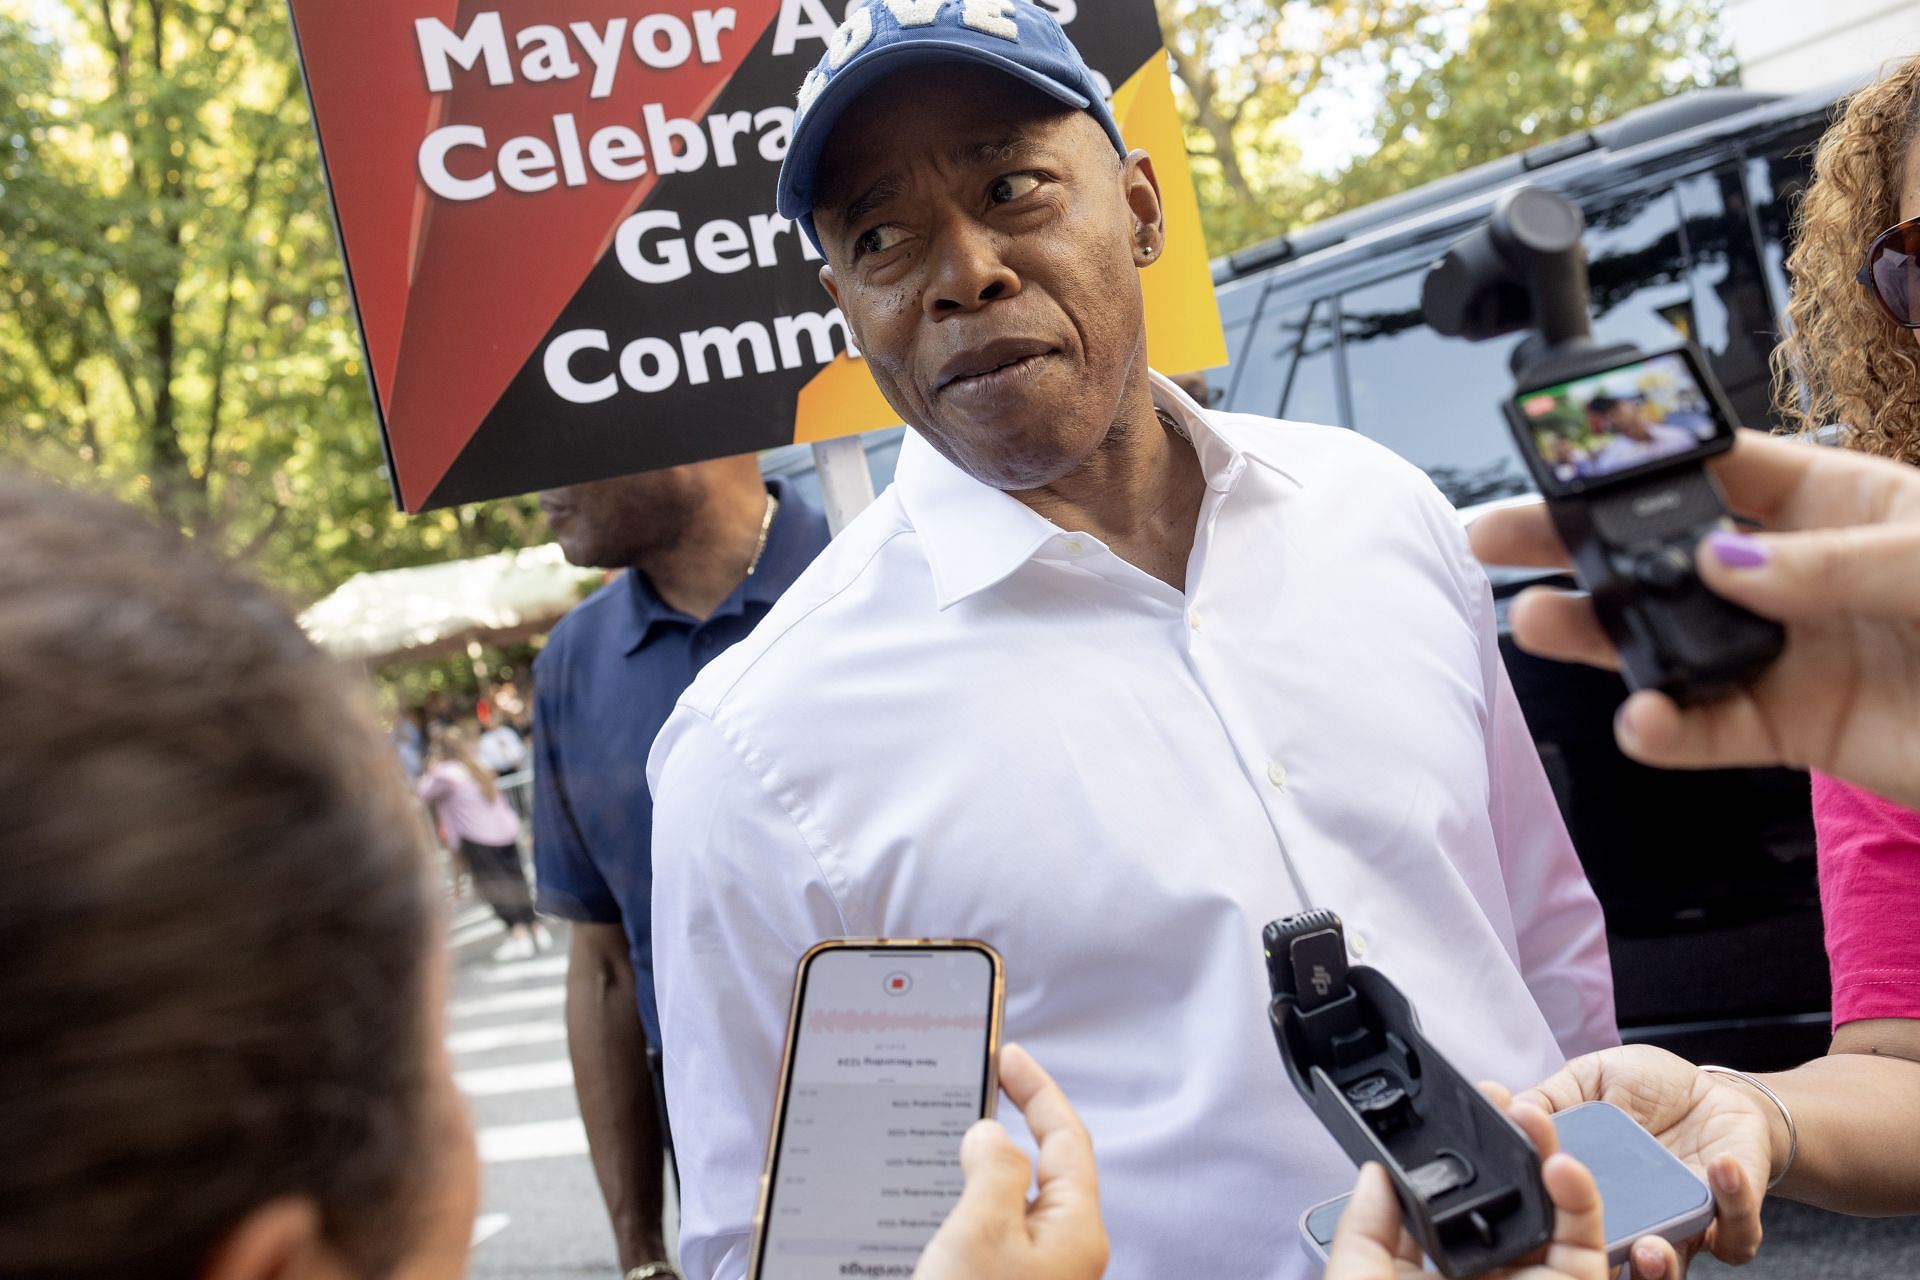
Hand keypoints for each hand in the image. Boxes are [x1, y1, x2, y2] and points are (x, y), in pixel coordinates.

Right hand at [914, 1043, 1108, 1279]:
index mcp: (1075, 1229)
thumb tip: (991, 1135)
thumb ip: (994, 1169)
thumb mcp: (983, 1232)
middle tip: (969, 1090)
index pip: (1066, 1137)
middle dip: (1004, 1126)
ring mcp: (1033, 1272)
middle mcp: (1060, 1250)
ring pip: (1006, 1202)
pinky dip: (962, 1208)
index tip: (1007, 1055)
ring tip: (936, 1144)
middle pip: (1038, 1166)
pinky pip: (986, 1233)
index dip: (1037, 1089)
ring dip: (975, 1171)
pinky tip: (928, 1204)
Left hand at [1325, 1095, 1680, 1279]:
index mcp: (1434, 1278)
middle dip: (1517, 1147)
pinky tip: (1562, 1169)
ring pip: (1555, 1218)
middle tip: (1508, 1101)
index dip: (1466, 1154)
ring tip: (1536, 1120)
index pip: (1455, 1204)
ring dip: (1553, 1162)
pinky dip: (1583, 1206)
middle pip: (1513, 1201)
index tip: (1466, 1108)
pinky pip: (1587, 1251)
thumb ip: (1366, 1230)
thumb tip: (1377, 1172)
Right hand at [1469, 430, 1919, 807]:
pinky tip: (1648, 721)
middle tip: (1497, 538)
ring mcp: (1789, 650)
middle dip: (1577, 541)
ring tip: (1539, 627)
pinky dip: (1672, 729)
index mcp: (1836, 498)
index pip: (1715, 464)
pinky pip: (1713, 726)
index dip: (1640, 456)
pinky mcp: (1795, 728)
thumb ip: (1830, 563)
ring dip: (1600, 635)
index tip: (1567, 455)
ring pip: (1669, 636)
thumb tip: (1718, 567)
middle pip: (1663, 549)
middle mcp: (1796, 571)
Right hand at [1516, 1045, 1778, 1267]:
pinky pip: (1736, 1232)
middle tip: (1597, 1255)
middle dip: (1608, 1270)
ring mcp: (1683, 1226)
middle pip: (1616, 1268)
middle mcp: (1635, 1221)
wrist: (1712, 1090)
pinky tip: (1720, 1167)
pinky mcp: (1732, 1218)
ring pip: (1673, 1272)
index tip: (1541, 1225)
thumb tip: (1507, 1108)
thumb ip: (1551, 1098)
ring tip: (1654, 1245)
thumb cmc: (1647, 1089)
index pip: (1566, 1227)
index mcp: (1593, 1195)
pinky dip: (1733, 1203)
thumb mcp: (1589, 1080)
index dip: (1553, 1234)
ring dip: (1662, 1267)